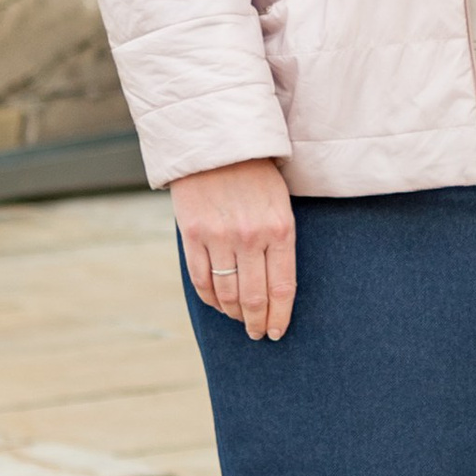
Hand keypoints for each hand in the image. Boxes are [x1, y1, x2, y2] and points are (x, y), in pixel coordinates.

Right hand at [172, 159, 296, 341]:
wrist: (216, 141)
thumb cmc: (255, 172)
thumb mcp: (280, 202)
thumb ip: (278, 239)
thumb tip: (274, 284)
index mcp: (280, 229)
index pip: (283, 287)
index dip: (280, 316)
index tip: (277, 332)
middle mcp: (251, 237)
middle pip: (254, 297)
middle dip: (256, 322)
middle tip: (257, 333)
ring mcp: (219, 237)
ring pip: (226, 293)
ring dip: (233, 313)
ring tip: (238, 319)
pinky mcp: (192, 234)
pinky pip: (200, 279)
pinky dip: (209, 298)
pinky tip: (217, 304)